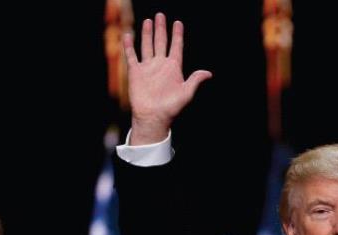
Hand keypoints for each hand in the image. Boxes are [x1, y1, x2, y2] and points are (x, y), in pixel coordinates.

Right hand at [122, 13, 212, 144]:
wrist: (153, 116)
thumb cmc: (171, 107)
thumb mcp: (186, 93)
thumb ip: (195, 80)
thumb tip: (208, 73)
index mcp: (173, 67)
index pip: (176, 47)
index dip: (177, 35)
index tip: (178, 23)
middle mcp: (161, 65)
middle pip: (161, 42)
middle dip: (161, 29)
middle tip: (161, 15)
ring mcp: (148, 67)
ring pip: (147, 46)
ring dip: (147, 33)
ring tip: (148, 21)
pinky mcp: (136, 72)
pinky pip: (132, 56)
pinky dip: (129, 46)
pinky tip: (129, 35)